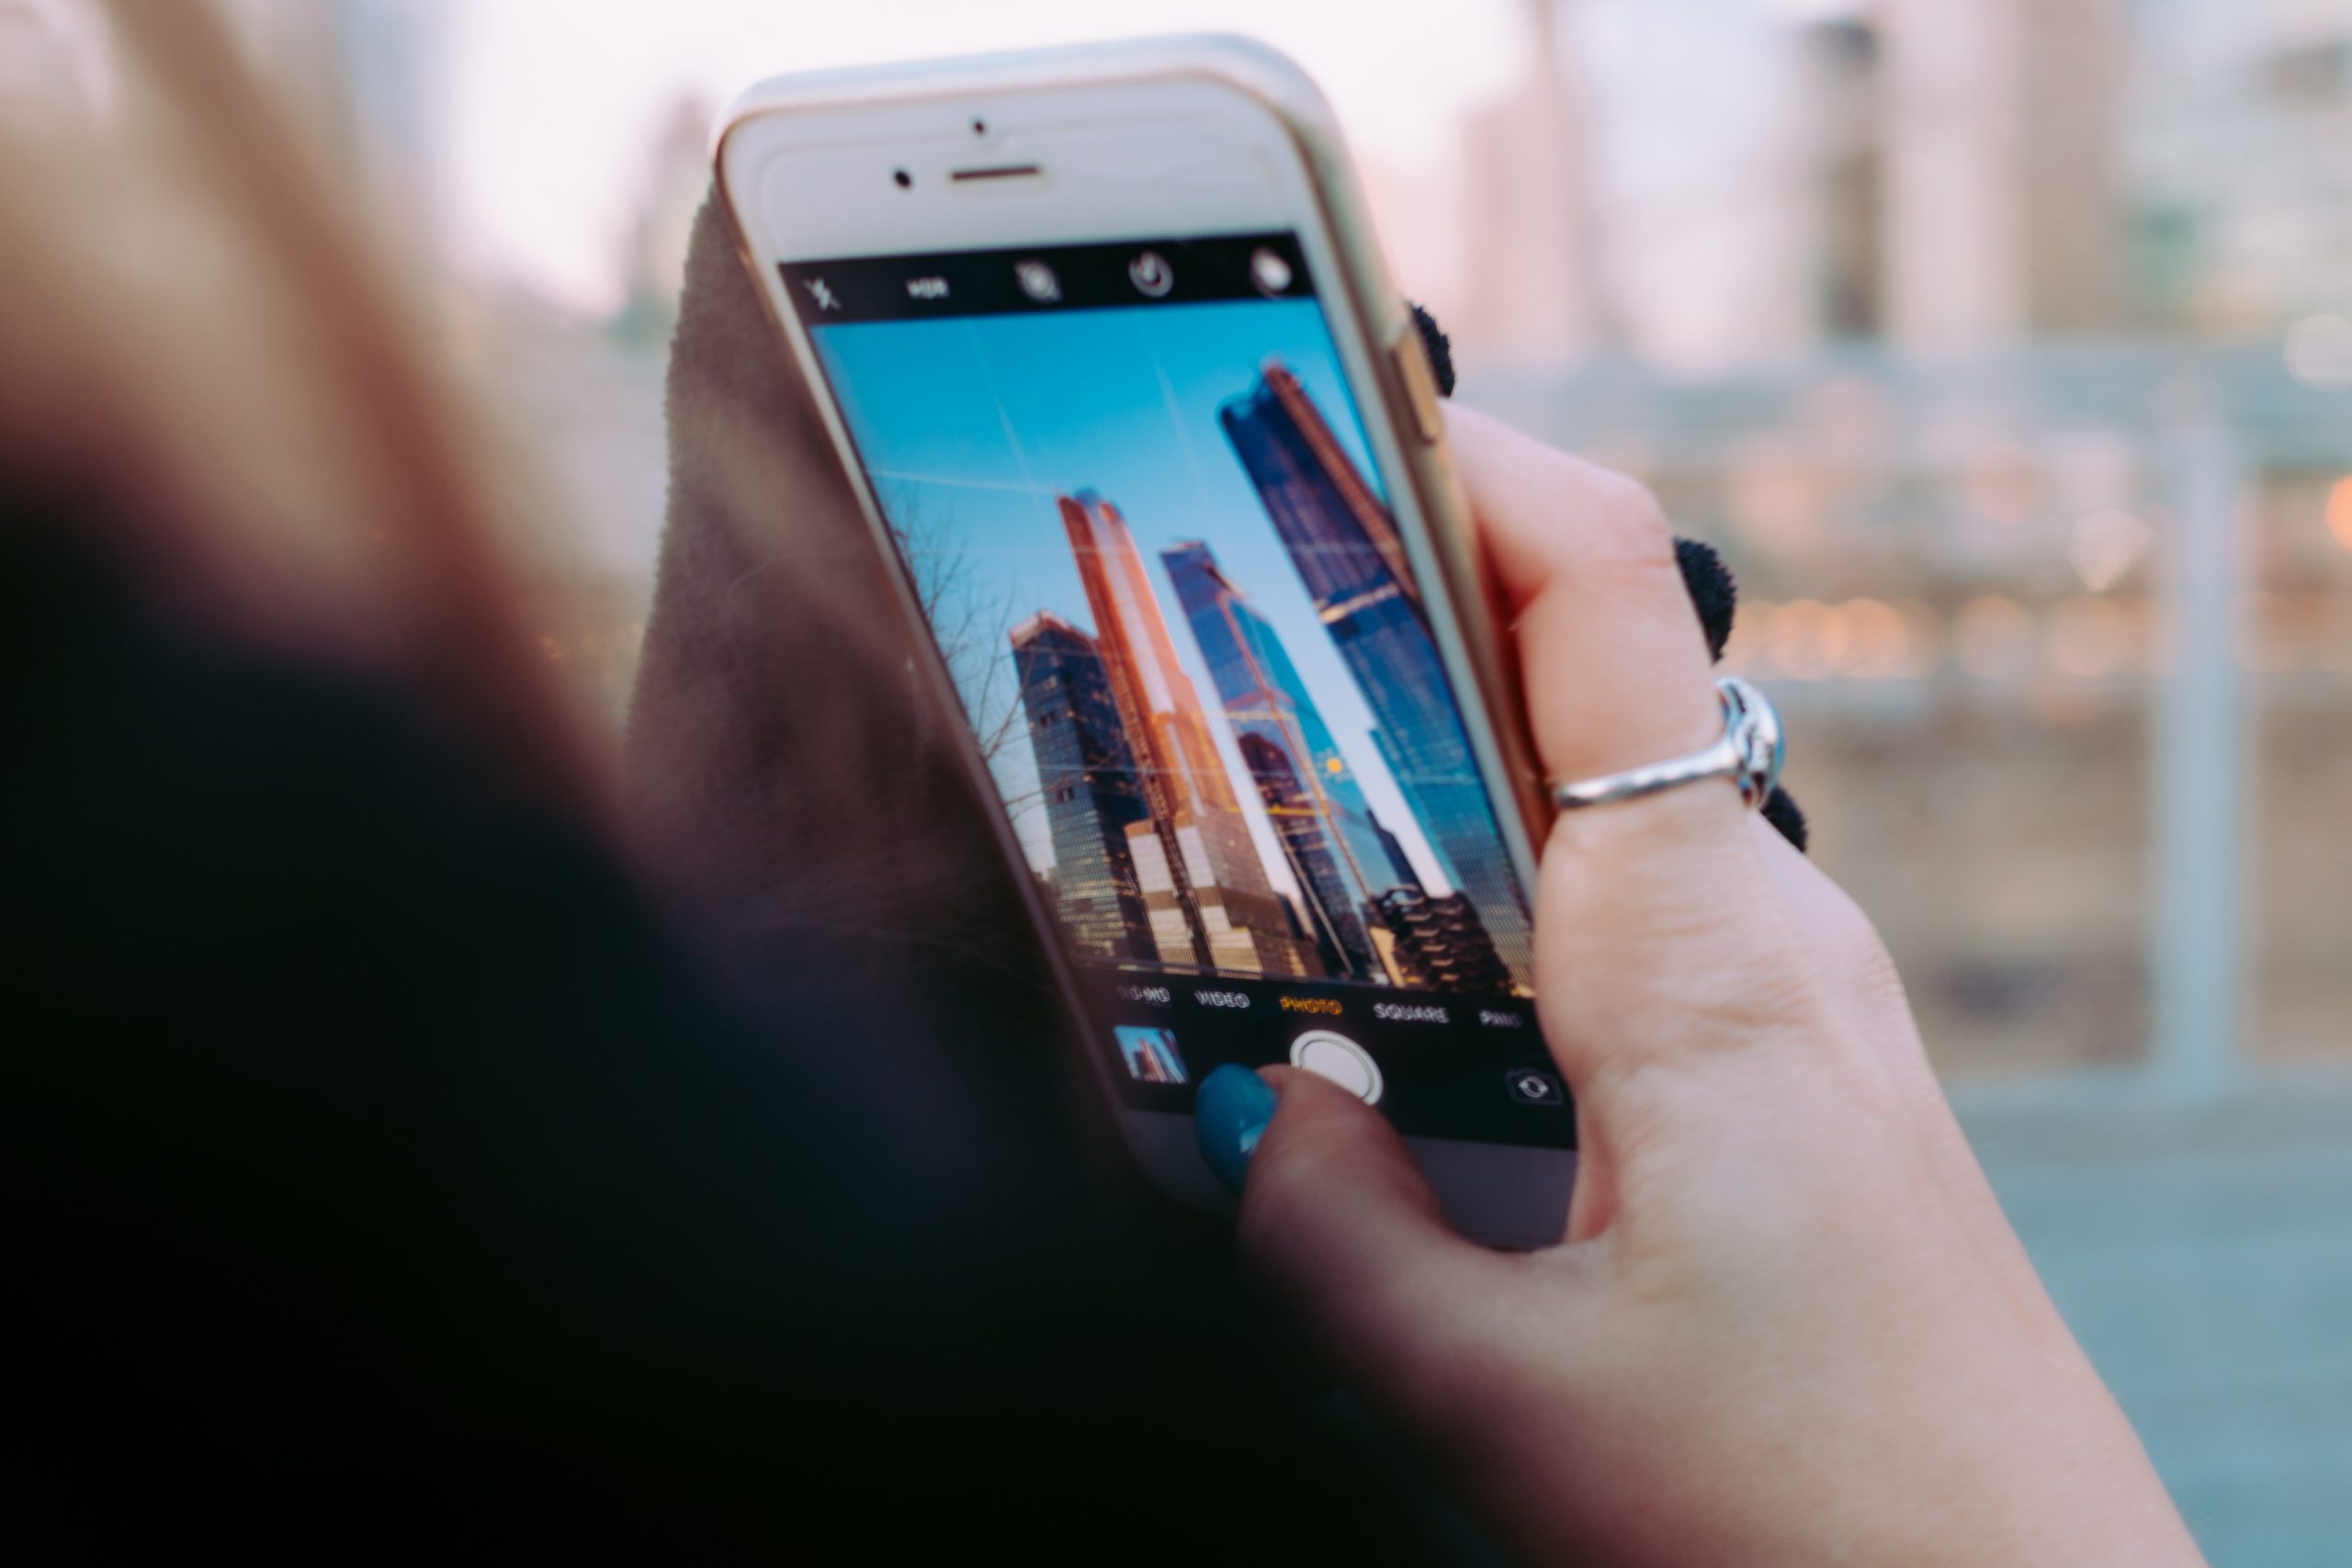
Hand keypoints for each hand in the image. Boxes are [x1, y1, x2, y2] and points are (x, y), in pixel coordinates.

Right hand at [1196, 407, 2204, 1567]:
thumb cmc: (1817, 1524)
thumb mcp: (1494, 1395)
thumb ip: (1327, 1234)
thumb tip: (1273, 1113)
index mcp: (1703, 951)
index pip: (1594, 597)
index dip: (1469, 458)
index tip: (1329, 400)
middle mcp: (1762, 941)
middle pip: (1576, 684)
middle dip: (1407, 615)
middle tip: (1231, 604)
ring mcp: (1781, 1012)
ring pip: (1588, 816)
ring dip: (1438, 782)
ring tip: (1274, 797)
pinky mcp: (1777, 1092)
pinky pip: (1614, 934)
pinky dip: (1490, 910)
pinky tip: (1395, 991)